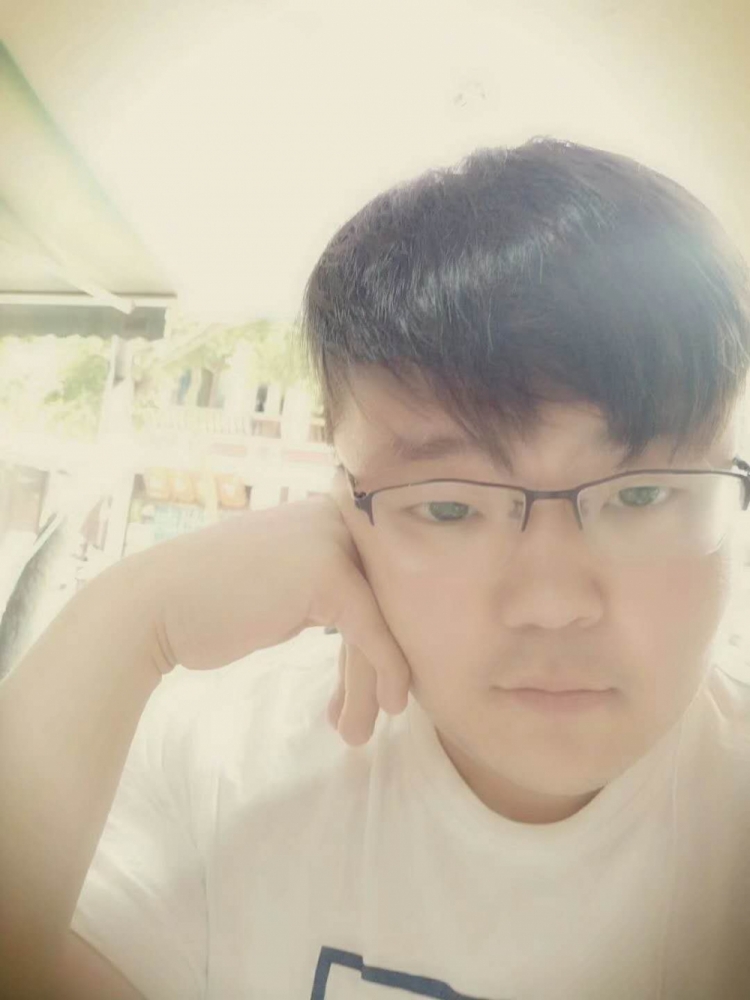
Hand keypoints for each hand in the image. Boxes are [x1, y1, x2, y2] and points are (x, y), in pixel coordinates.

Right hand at [134, 486, 410, 744]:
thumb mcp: (282, 586)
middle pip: (383, 600)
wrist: (153, 607)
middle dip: (379, 664)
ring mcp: (334, 541)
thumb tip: (373, 623)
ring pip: (380, 621)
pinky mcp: (329, 575)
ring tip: (358, 732)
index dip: (382, 637)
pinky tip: (381, 708)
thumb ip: (323, 591)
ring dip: (371, 684)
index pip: (376, 580)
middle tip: (378, 711)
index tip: (376, 686)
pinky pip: (372, 632)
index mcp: (328, 514)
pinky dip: (383, 674)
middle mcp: (337, 517)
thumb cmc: (210, 605)